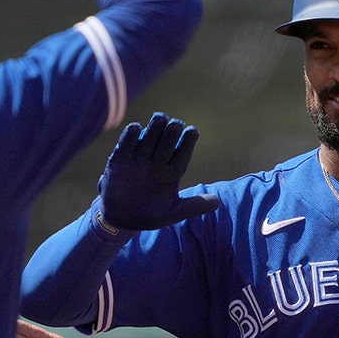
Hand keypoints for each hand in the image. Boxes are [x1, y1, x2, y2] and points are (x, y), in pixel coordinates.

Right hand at [98, 113, 219, 231]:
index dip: (188, 143)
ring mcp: (139, 159)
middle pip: (166, 143)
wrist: (120, 219)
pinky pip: (126, 145)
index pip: (182, 155)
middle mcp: (156, 162)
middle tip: (176, 123)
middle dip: (171, 133)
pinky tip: (135, 128)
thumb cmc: (149, 215)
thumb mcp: (172, 213)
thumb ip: (194, 206)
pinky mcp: (120, 159)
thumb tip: (218, 201)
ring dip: (154, 129)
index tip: (193, 131)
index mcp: (171, 173)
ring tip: (160, 118)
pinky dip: (130, 136)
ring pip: (148, 140)